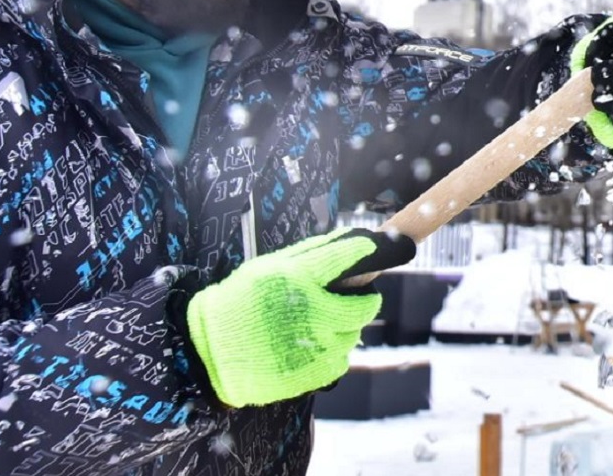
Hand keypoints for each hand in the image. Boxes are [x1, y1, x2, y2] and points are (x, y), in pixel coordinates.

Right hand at [186, 227, 415, 406]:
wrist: (210, 353)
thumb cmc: (241, 302)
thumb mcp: (270, 267)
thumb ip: (312, 256)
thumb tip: (355, 241)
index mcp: (300, 277)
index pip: (353, 256)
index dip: (382, 249)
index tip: (402, 246)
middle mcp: (314, 310)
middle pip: (366, 303)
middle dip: (363, 298)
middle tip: (344, 297)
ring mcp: (317, 344)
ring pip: (354, 331)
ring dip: (342, 326)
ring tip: (308, 325)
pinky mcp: (317, 371)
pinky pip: (342, 357)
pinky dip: (330, 350)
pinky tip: (303, 346)